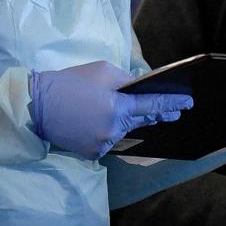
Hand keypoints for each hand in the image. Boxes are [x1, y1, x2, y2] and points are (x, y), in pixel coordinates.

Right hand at [29, 60, 192, 159]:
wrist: (37, 105)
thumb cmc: (71, 83)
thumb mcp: (103, 72)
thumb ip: (127, 80)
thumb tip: (141, 85)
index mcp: (119, 108)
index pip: (153, 106)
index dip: (172, 104)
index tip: (188, 103)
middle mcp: (115, 130)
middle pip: (141, 120)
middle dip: (156, 115)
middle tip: (173, 113)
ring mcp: (103, 144)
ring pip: (124, 131)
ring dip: (128, 122)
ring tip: (127, 111)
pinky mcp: (92, 153)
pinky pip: (109, 140)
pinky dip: (110, 131)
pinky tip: (102, 121)